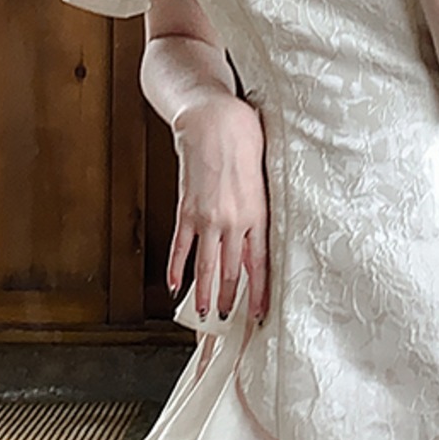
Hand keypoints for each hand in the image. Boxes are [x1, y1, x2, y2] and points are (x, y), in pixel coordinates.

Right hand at [169, 97, 269, 321]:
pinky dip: (176, 267)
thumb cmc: (244, 137)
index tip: (259, 314)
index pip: (260, 264)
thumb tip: (260, 229)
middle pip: (233, 270)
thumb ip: (261, 205)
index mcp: (257, 213)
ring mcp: (207, 217)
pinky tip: (174, 285)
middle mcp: (233, 220)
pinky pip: (181, 245)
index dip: (258, 293)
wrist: (214, 119)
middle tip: (231, 321)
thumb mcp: (264, 174)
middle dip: (231, 299)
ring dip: (205, 293)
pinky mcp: (186, 208)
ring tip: (204, 314)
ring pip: (206, 265)